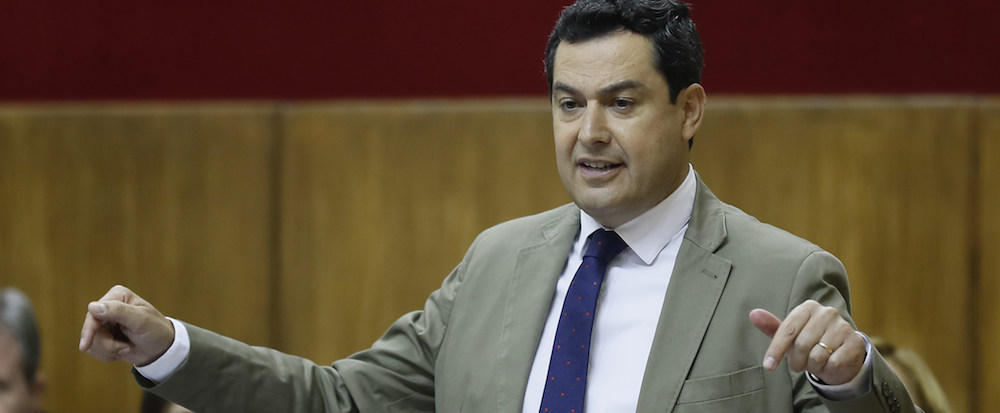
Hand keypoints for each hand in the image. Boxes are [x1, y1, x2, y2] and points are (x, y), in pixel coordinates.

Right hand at [79, 285, 174, 365]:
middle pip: (90, 329)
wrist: (161, 349)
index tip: (85, 346)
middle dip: (106, 344)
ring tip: (127, 348)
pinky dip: (107, 355)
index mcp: (117, 295)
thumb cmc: (156, 331)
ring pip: (91, 342)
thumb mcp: (141, 321)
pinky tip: (122, 351)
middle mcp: (108, 306)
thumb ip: (119, 311)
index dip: (89, 330)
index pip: (93, 312)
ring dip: (108, 351)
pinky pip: (94, 349)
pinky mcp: (103, 335)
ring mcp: (104, 321)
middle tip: (126, 348)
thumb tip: (92, 306)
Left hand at [749, 300, 865, 384]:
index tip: (768, 366)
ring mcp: (843, 326)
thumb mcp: (790, 336)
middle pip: (801, 345)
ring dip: (813, 366)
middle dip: (797, 361)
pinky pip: (833, 363)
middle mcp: (827, 312)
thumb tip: (753, 313)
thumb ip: (772, 326)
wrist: (841, 355)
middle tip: (800, 364)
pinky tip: (831, 363)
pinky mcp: (855, 341)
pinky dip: (829, 369)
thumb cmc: (811, 343)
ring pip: (817, 356)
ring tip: (817, 361)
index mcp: (808, 307)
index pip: (787, 330)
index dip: (776, 350)